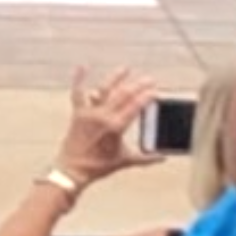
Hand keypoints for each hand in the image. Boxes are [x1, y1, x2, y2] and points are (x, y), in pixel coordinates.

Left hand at [53, 67, 164, 187]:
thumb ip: (146, 158)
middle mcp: (102, 116)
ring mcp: (89, 113)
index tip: (155, 91)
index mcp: (116, 127)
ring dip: (115, 78)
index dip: (146, 97)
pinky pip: (77, 93)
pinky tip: (82, 67)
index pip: (135, 107)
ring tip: (125, 69)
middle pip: (123, 95)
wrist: (73, 169)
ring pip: (103, 90)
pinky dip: (79, 79)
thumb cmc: (98, 166)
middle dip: (138, 85)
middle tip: (149, 79)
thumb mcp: (125, 161)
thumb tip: (163, 158)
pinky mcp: (77, 113)